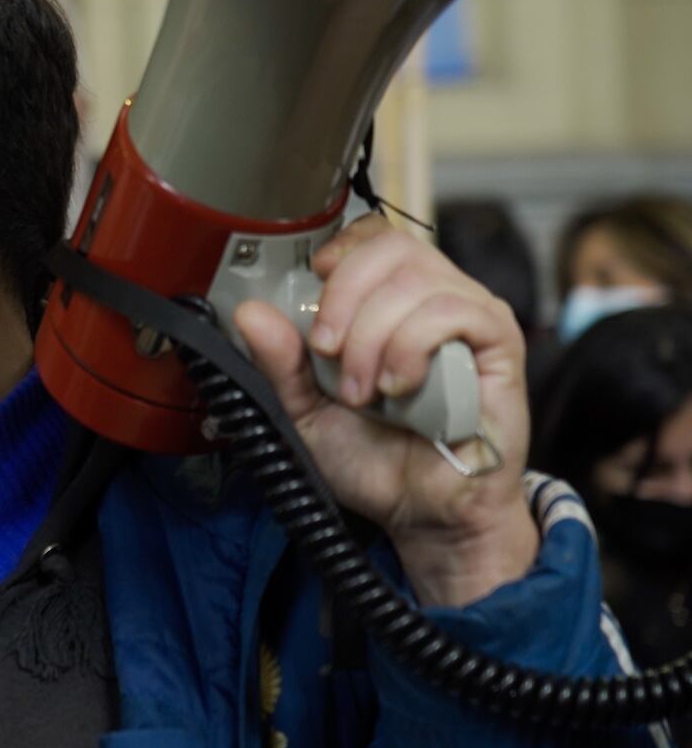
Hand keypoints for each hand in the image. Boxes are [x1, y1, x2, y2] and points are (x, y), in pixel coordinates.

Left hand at [231, 213, 538, 608]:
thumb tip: (250, 314)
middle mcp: (433, 299)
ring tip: (362, 392)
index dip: (342, 250)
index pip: (373, 236)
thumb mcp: (305, 409)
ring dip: (373, 337)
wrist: (420, 511)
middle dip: (345, 298)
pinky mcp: (499, 344)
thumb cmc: (372, 457)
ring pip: (417, 282)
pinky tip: (399, 387)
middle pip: (391, 249)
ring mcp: (471, 317)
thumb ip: (279, 362)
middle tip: (327, 354)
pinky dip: (413, 346)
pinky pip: (455, 313)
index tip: (315, 282)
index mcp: (389, 302)